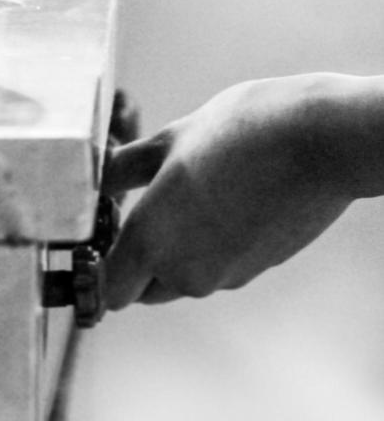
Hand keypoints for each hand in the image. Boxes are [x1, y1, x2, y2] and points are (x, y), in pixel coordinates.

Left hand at [101, 73, 383, 308]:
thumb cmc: (241, 131)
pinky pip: (218, 268)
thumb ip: (124, 169)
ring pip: (182, 280)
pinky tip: (218, 201)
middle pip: (143, 289)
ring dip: (174, 253)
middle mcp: (186, 271)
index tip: (103, 235)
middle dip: (134, 262)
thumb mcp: (168, 140)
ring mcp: (227, 274)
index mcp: (152, 242)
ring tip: (182, 197)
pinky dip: (210, 246)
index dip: (101, 266)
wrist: (323, 140)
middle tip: (138, 211)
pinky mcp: (260, 267)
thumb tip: (98, 179)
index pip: (110, 289)